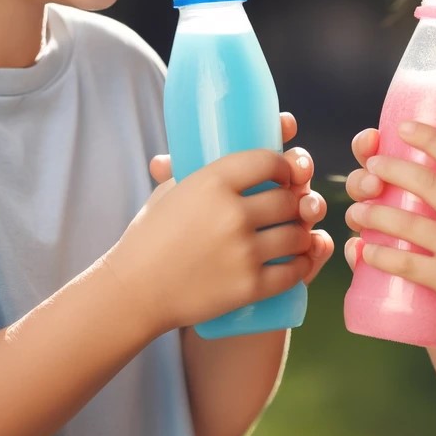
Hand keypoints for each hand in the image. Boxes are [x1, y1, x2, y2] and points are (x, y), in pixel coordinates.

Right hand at [104, 113, 331, 335]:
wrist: (134, 291)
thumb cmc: (150, 236)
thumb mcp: (170, 191)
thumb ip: (196, 168)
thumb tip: (211, 143)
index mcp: (212, 181)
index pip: (269, 160)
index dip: (286, 164)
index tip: (287, 173)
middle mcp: (232, 213)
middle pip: (289, 199)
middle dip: (297, 202)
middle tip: (292, 207)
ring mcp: (243, 251)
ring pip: (297, 234)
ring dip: (302, 233)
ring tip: (295, 233)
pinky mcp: (250, 286)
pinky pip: (294, 270)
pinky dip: (301, 264)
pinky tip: (298, 259)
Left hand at [343, 121, 435, 343]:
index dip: (429, 137)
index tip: (403, 127)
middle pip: (426, 183)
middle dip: (390, 170)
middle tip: (371, 167)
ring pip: (407, 224)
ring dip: (372, 214)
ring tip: (356, 211)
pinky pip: (406, 264)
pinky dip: (378, 256)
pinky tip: (362, 250)